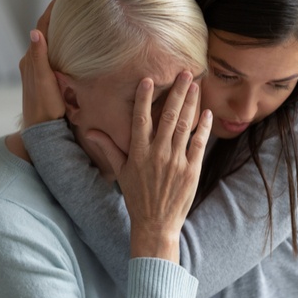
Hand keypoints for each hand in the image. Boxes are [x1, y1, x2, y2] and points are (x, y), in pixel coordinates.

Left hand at [19, 0, 64, 127]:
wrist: (41, 130)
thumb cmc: (44, 107)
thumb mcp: (44, 81)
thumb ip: (39, 57)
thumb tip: (36, 32)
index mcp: (31, 59)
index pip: (42, 27)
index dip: (52, 10)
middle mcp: (31, 62)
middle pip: (44, 32)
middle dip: (56, 16)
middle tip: (72, 3)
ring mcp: (37, 70)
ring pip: (48, 43)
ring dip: (58, 30)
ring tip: (74, 19)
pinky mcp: (44, 78)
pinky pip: (51, 54)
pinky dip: (60, 44)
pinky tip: (70, 46)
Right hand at [87, 72, 211, 262]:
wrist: (155, 224)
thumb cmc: (137, 197)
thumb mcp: (121, 172)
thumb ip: (109, 148)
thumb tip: (91, 131)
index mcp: (138, 152)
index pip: (140, 119)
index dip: (144, 98)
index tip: (149, 79)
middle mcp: (157, 154)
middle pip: (168, 116)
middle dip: (177, 92)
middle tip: (185, 73)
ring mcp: (176, 162)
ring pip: (185, 126)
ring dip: (191, 104)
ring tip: (196, 86)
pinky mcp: (191, 170)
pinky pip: (198, 143)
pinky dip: (203, 127)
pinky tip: (206, 113)